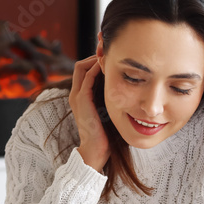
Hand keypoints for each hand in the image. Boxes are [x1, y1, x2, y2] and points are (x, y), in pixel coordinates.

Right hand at [69, 56, 108, 172]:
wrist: (97, 149)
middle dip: (95, 56)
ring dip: (95, 59)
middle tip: (111, 54)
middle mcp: (75, 93)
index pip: (83, 69)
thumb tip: (128, 87)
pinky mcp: (82, 100)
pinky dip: (97, 69)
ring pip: (81, 66)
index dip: (95, 60)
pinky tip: (110, 67)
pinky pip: (87, 77)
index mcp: (80, 95)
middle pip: (81, 64)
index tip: (112, 59)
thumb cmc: (106, 132)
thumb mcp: (108, 110)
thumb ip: (111, 97)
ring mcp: (77, 96)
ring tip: (111, 57)